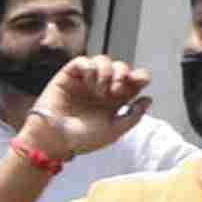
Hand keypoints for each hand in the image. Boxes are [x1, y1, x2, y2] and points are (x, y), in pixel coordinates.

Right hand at [26, 54, 151, 158]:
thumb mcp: (115, 131)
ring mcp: (84, 81)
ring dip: (107, 71)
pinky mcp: (68, 76)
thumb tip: (148, 98)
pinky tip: (89, 83)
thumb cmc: (81, 140)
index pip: (134, 80)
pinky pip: (83, 61)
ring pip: (104, 60)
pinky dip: (90, 68)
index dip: (140, 76)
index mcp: (115, 100)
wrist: (53, 140)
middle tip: (115, 90)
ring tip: (100, 89)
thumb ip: (134, 116)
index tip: (138, 82)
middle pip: (121, 67)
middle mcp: (101, 88)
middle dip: (123, 74)